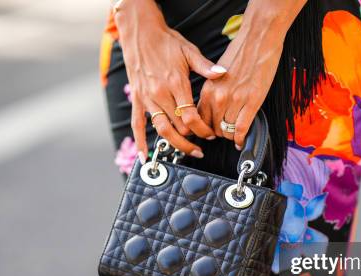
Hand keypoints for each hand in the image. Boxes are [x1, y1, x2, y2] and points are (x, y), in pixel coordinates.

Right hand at [114, 0, 226, 159]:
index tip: (210, 133)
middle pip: (178, 127)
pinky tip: (145, 158)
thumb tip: (223, 73)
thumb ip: (206, 66)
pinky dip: (141, 143)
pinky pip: (137, 125)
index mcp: (176, 83)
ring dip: (176, 144)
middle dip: (193, 139)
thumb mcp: (189, 51)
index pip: (191, 115)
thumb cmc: (166, 42)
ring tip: (188, 152)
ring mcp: (147, 99)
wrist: (140, 33)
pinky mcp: (138, 101)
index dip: (202, 128)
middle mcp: (160, 94)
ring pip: (162, 130)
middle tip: (203, 146)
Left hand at [197, 1, 305, 148]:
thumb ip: (213, 91)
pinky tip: (241, 141)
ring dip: (230, 136)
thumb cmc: (240, 53)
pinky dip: (240, 138)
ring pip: (226, 131)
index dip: (204, 128)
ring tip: (233, 135)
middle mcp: (218, 97)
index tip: (209, 131)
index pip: (200, 118)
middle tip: (224, 133)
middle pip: (213, 128)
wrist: (258, 39)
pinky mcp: (251, 102)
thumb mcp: (217, 74)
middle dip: (218, 134)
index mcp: (208, 89)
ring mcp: (235, 101)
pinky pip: (241, 128)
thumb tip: (211, 108)